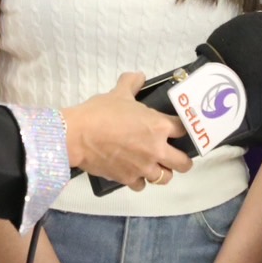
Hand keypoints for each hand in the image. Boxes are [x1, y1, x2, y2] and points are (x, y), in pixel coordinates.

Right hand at [62, 72, 190, 190]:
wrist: (77, 135)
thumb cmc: (100, 112)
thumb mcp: (118, 92)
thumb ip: (132, 83)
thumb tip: (139, 77)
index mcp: (158, 126)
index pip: (183, 130)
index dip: (183, 129)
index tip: (179, 129)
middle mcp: (157, 149)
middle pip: (183, 163)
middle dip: (183, 160)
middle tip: (175, 154)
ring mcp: (143, 167)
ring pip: (165, 178)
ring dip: (163, 172)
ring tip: (156, 166)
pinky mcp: (128, 179)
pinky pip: (142, 185)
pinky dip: (140, 180)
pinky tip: (135, 173)